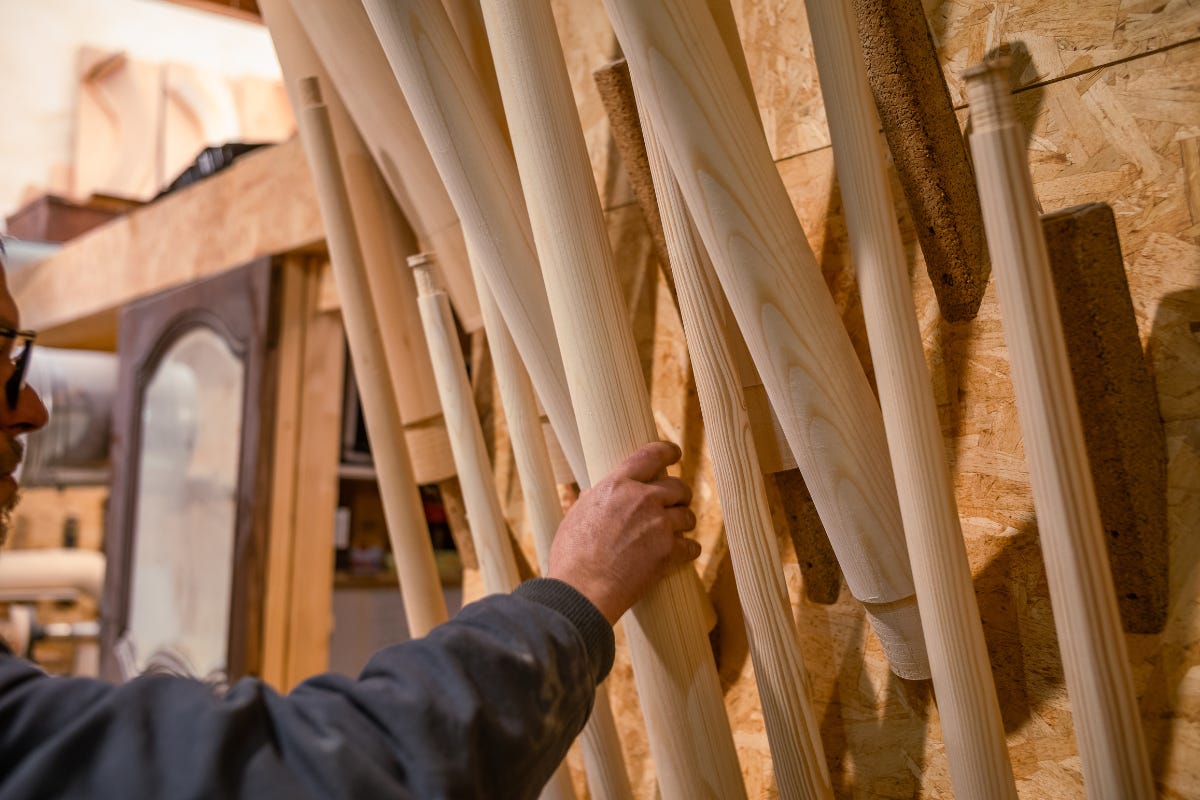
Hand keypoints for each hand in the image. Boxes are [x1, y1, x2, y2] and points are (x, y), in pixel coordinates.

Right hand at [547, 441, 699, 623]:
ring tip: (677, 531)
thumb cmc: (571, 555)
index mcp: (617, 484)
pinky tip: (684, 553)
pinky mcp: (668, 552)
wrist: (582, 588)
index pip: (651, 454)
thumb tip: (590, 494)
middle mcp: (643, 499)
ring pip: (688, 516)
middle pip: (678, 487)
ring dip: (684, 523)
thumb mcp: (576, 515)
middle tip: (676, 503)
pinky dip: (689, 550)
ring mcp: (658, 525)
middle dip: (680, 495)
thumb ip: (592, 501)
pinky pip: (691, 546)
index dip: (667, 451)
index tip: (674, 453)